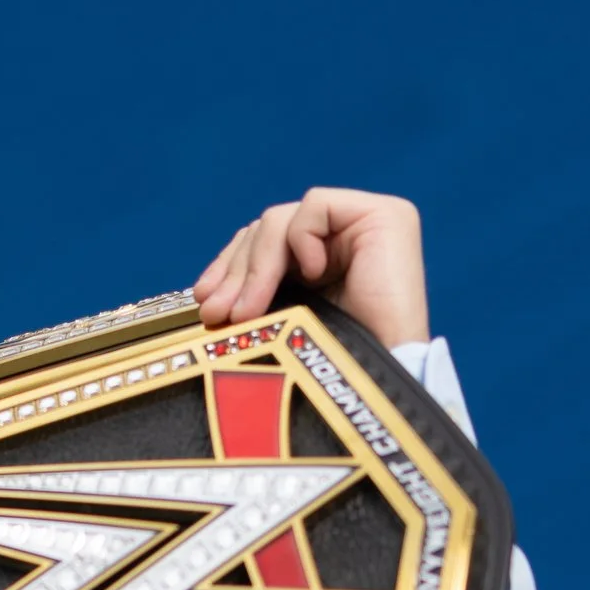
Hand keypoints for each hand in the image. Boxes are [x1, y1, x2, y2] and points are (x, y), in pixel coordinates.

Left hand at [195, 190, 428, 347]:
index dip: (231, 265)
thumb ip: (258, 292)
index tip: (204, 299)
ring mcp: (369, 220)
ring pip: (283, 219)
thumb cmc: (331, 363)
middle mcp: (349, 232)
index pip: (265, 241)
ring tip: (246, 310)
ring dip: (256, 266)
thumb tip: (206, 292)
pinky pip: (316, 206)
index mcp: (327, 253)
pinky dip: (303, 239)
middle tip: (215, 310)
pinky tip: (313, 277)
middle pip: (270, 228)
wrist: (375, 382)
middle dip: (237, 269)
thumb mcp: (283, 316)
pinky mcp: (385, 215)